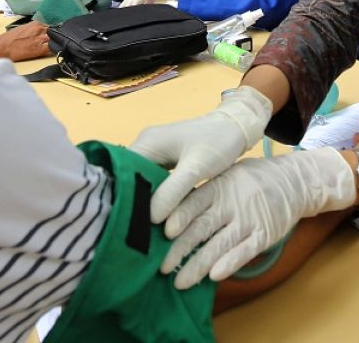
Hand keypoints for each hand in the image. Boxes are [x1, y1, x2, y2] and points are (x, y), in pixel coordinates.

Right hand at [0, 21, 51, 60]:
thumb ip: (33, 29)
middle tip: (51, 42)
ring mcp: (41, 39)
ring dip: (54, 43)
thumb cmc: (10, 38)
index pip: (50, 26)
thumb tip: (38, 32)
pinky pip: (52, 49)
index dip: (51, 32)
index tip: (51, 35)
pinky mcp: (41, 49)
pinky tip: (52, 52)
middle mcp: (40, 29)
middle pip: (54, 32)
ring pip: (55, 40)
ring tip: (53, 47)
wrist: (3, 46)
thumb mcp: (23, 28)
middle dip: (54, 37)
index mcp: (36, 23)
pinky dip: (54, 50)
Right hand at [128, 86, 272, 223]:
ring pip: (142, 182)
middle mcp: (146, 147)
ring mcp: (155, 154)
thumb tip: (151, 218)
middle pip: (130, 179)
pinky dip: (156, 198)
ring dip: (145, 202)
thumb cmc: (217, 142)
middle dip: (133, 202)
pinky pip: (154, 182)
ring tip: (145, 230)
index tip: (126, 222)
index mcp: (147, 143)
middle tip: (135, 232)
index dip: (122, 196)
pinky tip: (159, 218)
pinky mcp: (166, 162)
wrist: (236, 128)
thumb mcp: (195, 168)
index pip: (122, 172)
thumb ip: (173, 191)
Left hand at [161, 148, 356, 288]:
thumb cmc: (249, 180)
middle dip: (180, 249)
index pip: (194, 202)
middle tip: (162, 267)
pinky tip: (214, 276)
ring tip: (181, 281)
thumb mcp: (225, 175)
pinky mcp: (264, 235)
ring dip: (198, 265)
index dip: (179, 217)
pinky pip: (245, 252)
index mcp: (218, 186)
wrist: (293, 181)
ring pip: (220, 245)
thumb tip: (167, 212)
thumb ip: (202, 193)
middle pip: (202, 227)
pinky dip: (229, 264)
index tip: (162, 233)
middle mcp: (232, 202)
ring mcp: (249, 219)